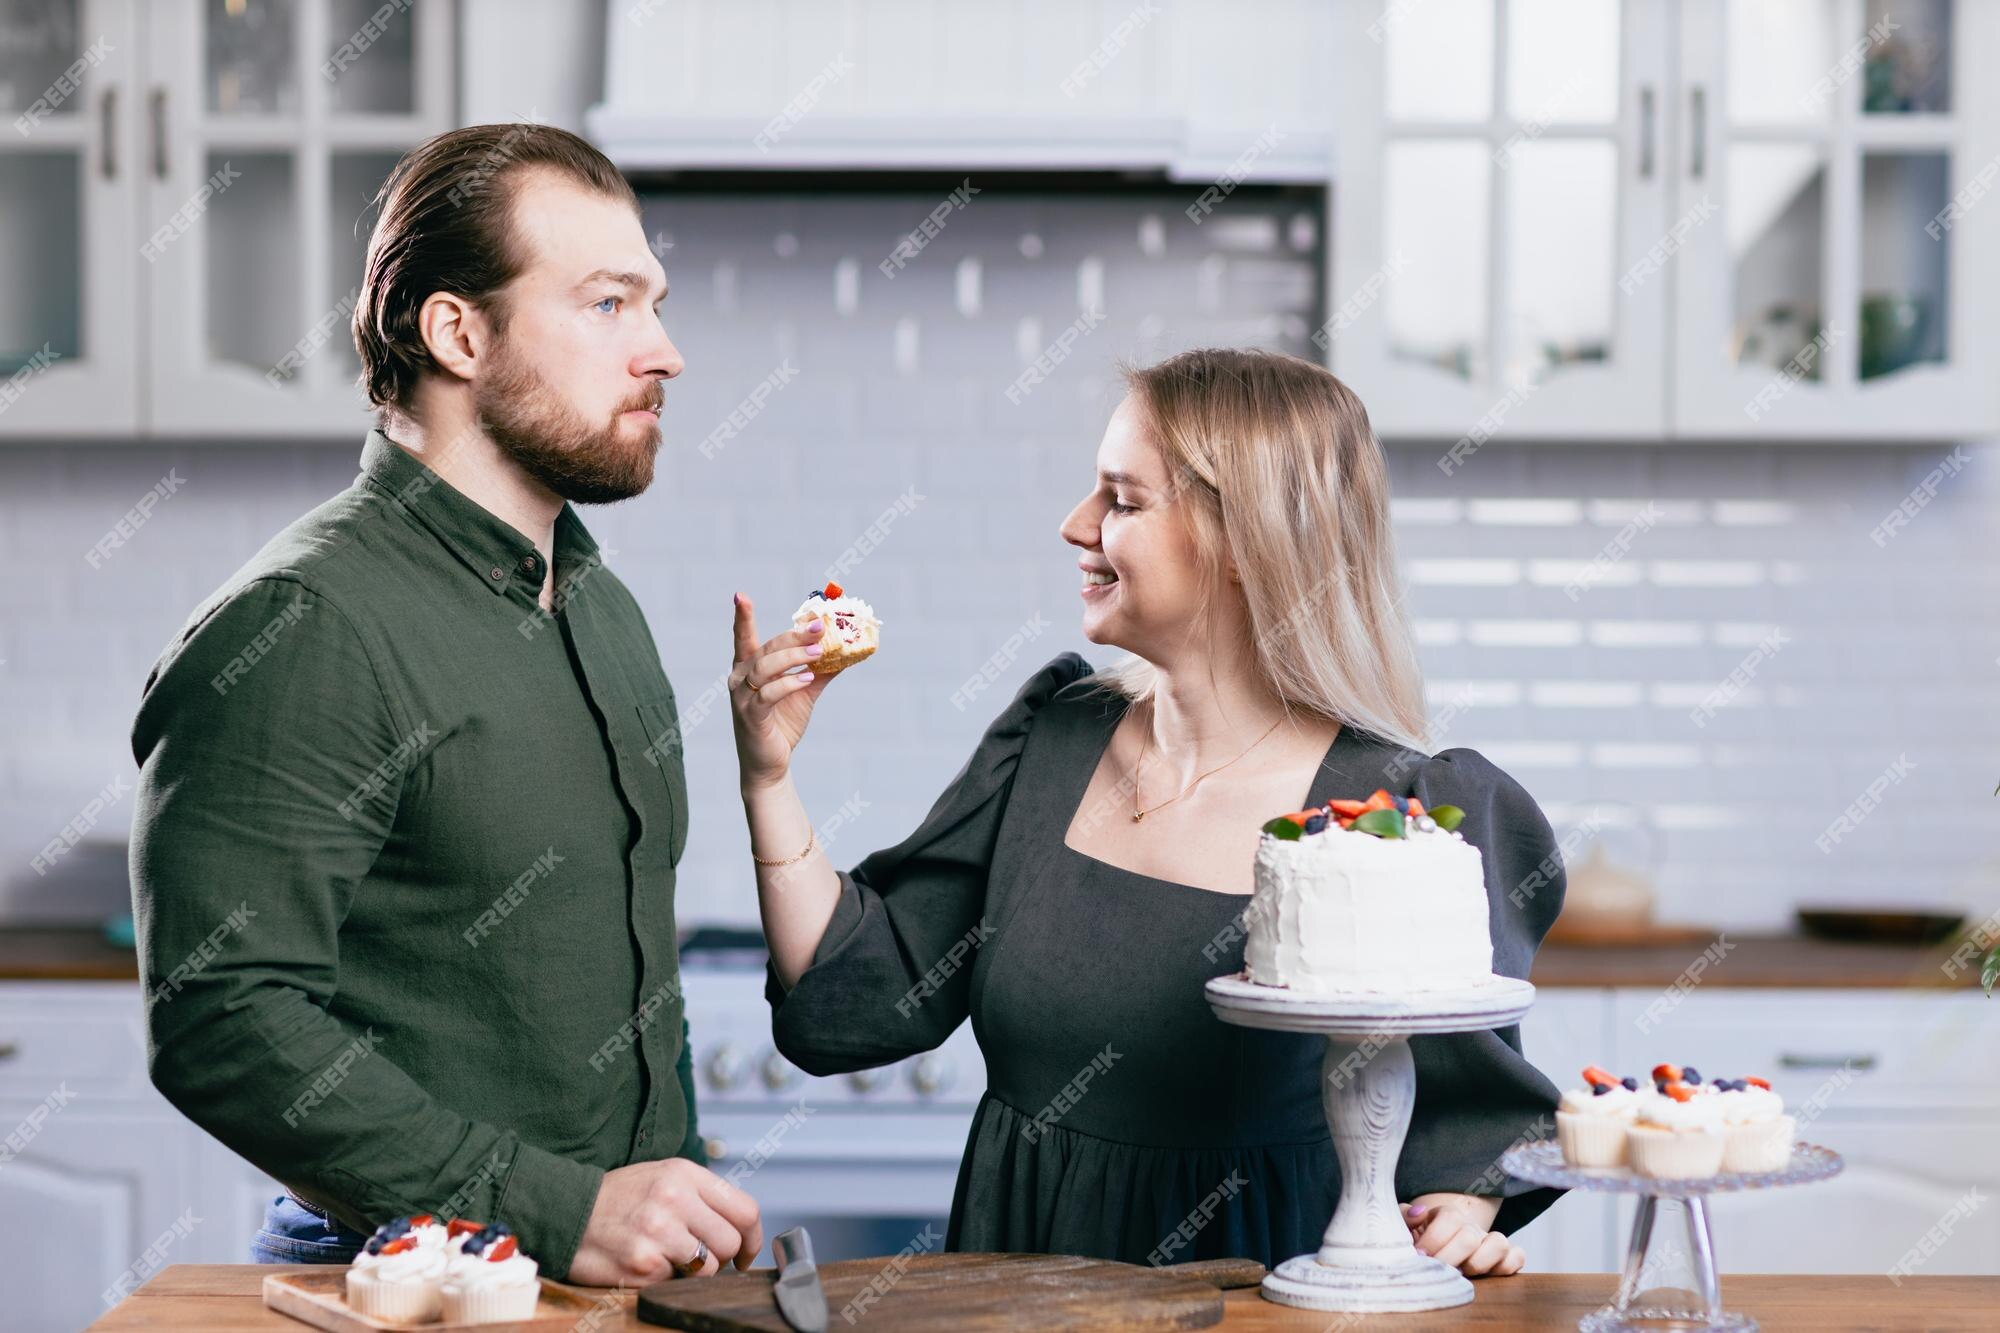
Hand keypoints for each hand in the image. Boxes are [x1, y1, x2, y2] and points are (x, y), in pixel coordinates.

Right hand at [568, 1158, 763, 1285]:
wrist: (566, 1212)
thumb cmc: (620, 1198)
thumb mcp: (663, 1177)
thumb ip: (702, 1196)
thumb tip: (742, 1230)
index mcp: (684, 1174)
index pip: (745, 1210)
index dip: (753, 1238)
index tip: (745, 1252)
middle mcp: (674, 1198)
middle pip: (730, 1242)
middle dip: (721, 1257)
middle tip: (700, 1257)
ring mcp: (658, 1232)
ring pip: (708, 1267)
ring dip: (693, 1271)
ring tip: (668, 1257)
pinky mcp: (643, 1264)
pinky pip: (676, 1282)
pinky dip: (665, 1279)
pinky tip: (646, 1262)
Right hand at [730, 593, 832, 791]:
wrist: (770, 764)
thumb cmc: (782, 723)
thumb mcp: (804, 692)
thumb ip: (820, 670)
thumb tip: (846, 650)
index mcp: (748, 668)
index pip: (743, 637)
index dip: (742, 616)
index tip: (740, 595)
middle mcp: (740, 679)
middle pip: (766, 648)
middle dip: (794, 635)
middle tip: (820, 627)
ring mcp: (742, 697)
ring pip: (765, 667)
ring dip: (794, 656)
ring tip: (820, 652)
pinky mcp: (751, 716)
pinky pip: (769, 693)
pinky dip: (789, 683)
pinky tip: (807, 678)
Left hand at [1404, 1195, 1523, 1277]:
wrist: (1438, 1248)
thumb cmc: (1419, 1238)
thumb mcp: (1404, 1226)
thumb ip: (1403, 1215)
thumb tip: (1418, 1213)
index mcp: (1448, 1216)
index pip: (1450, 1217)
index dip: (1435, 1238)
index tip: (1420, 1255)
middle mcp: (1472, 1226)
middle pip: (1470, 1236)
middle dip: (1450, 1257)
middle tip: (1436, 1269)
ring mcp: (1490, 1241)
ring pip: (1499, 1243)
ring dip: (1478, 1263)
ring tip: (1461, 1274)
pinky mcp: (1505, 1257)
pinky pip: (1517, 1257)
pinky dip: (1506, 1266)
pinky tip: (1486, 1276)